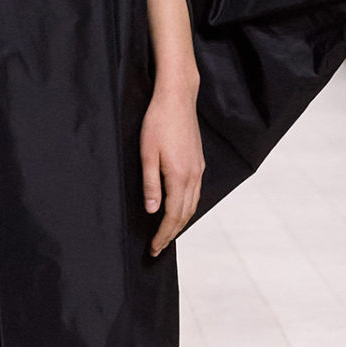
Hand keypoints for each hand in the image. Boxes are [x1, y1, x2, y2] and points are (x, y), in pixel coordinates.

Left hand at [139, 81, 204, 256]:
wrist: (177, 98)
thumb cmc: (157, 123)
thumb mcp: (146, 154)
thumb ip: (150, 184)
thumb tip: (152, 211)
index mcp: (179, 176)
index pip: (172, 215)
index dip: (162, 234)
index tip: (153, 248)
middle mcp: (193, 176)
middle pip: (185, 214)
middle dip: (171, 233)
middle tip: (157, 248)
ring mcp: (198, 169)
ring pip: (192, 205)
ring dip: (180, 222)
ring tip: (166, 234)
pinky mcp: (198, 162)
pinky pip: (195, 193)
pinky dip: (186, 207)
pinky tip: (178, 209)